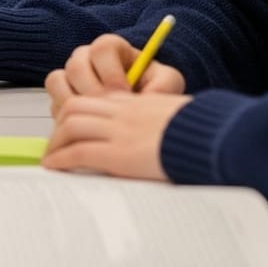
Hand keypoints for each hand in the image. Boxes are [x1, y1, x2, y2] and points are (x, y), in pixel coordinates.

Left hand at [43, 92, 191, 180]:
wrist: (215, 139)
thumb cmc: (205, 132)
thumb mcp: (180, 117)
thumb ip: (160, 118)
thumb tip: (158, 132)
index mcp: (138, 103)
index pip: (96, 99)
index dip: (78, 112)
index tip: (72, 126)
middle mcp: (124, 113)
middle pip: (77, 107)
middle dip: (61, 124)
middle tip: (56, 142)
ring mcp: (120, 131)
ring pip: (71, 126)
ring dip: (56, 142)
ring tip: (53, 157)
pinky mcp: (119, 153)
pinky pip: (78, 152)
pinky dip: (62, 159)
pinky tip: (55, 167)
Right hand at [44, 34, 186, 115]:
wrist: (140, 107)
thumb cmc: (152, 89)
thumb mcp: (166, 83)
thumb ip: (164, 84)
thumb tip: (148, 96)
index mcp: (111, 48)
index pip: (101, 48)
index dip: (110, 71)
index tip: (124, 93)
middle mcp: (85, 57)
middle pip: (75, 65)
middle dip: (93, 91)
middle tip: (108, 110)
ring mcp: (69, 76)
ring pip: (57, 80)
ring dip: (74, 101)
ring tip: (94, 118)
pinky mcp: (60, 96)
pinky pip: (52, 100)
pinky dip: (65, 114)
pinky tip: (85, 125)